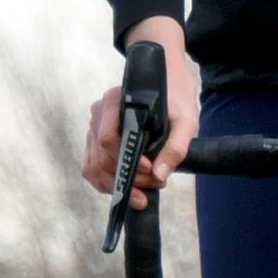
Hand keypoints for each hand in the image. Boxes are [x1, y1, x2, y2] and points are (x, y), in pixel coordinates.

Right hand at [80, 16, 198, 209]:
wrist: (169, 85)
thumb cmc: (176, 101)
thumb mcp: (185, 121)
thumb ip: (176, 147)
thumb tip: (159, 174)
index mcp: (114, 101)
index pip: (108, 138)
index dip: (127, 160)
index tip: (151, 169)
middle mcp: (99, 114)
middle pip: (101, 156)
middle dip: (127, 177)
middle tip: (154, 185)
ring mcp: (94, 127)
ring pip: (94, 166)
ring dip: (117, 184)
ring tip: (144, 192)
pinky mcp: (96, 140)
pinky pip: (92, 167)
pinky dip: (106, 183)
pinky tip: (126, 191)